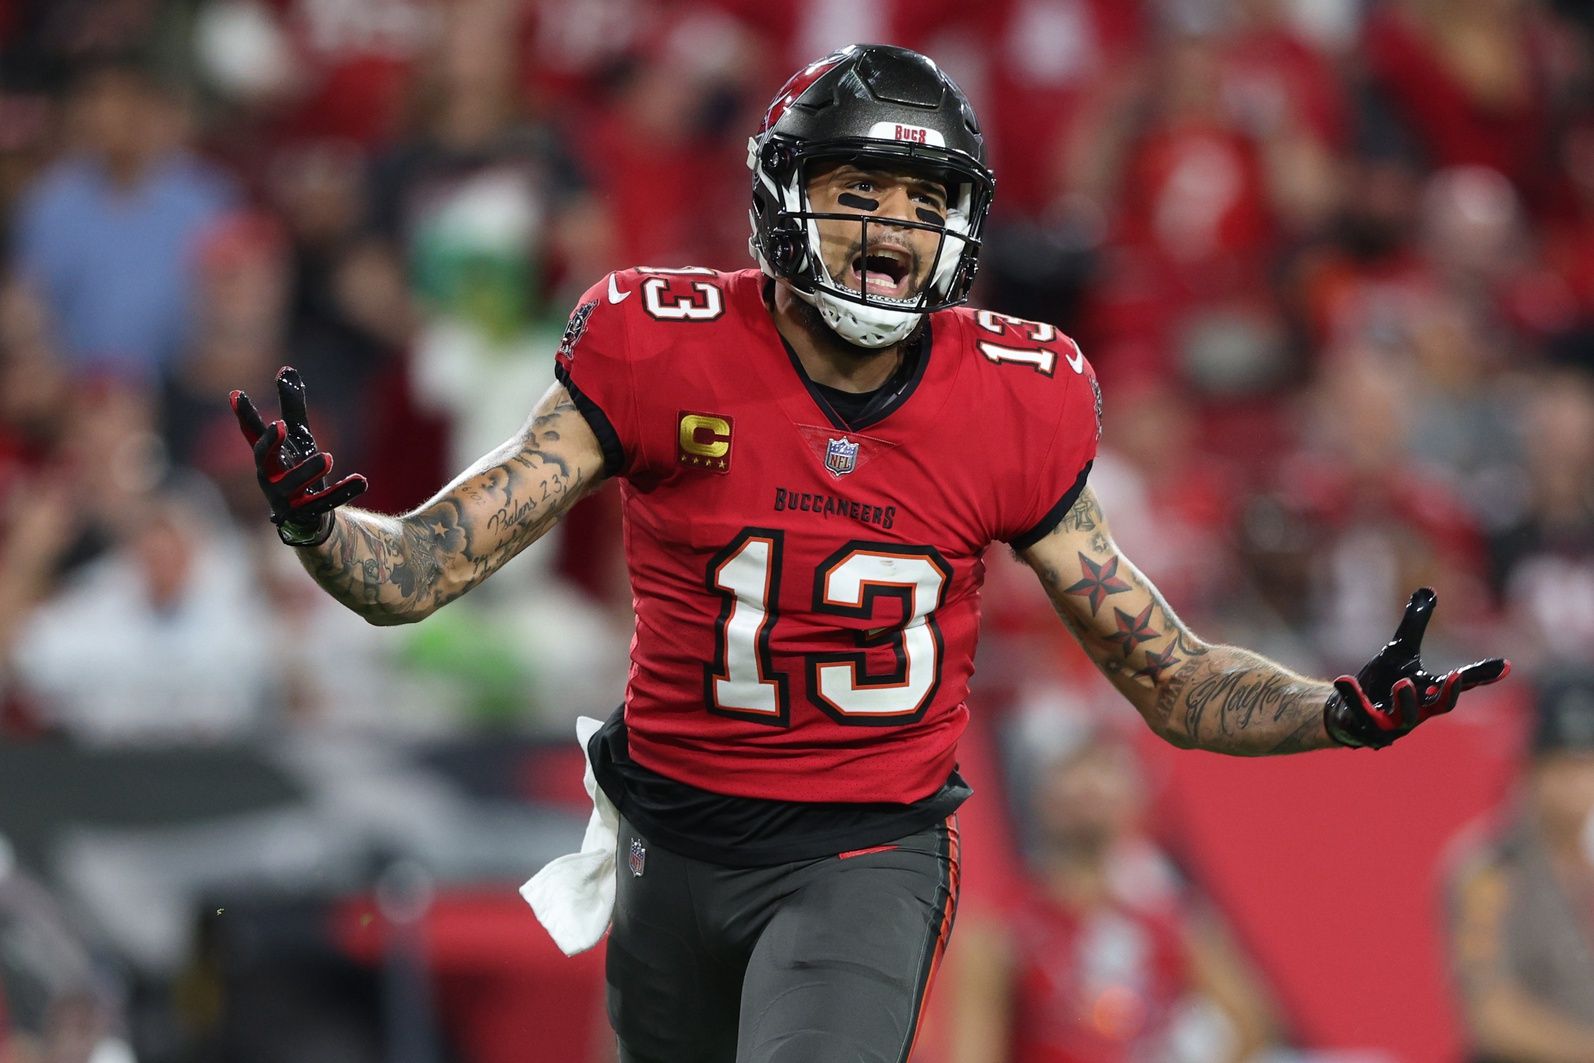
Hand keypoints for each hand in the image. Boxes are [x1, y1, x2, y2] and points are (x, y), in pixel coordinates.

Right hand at [230, 366, 366, 545]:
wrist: (309, 517)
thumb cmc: (298, 469)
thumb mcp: (299, 435)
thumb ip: (292, 404)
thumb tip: (286, 368)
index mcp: (269, 457)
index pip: (253, 433)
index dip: (245, 415)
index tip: (236, 393)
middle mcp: (271, 477)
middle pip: (265, 460)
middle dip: (271, 443)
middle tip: (281, 425)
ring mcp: (286, 498)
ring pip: (293, 485)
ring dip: (309, 471)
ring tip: (328, 457)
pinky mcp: (307, 514)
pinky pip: (324, 504)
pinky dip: (343, 492)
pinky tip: (362, 480)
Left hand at [1324, 587, 1509, 748]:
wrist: (1350, 710)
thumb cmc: (1384, 679)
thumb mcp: (1400, 648)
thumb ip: (1416, 623)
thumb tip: (1428, 590)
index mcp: (1430, 691)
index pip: (1461, 684)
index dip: (1482, 675)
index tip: (1505, 665)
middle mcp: (1417, 710)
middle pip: (1441, 708)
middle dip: (1449, 695)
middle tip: (1454, 677)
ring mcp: (1393, 723)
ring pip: (1406, 718)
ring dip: (1407, 701)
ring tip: (1403, 682)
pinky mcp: (1366, 727)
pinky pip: (1360, 713)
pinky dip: (1353, 697)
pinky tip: (1344, 679)